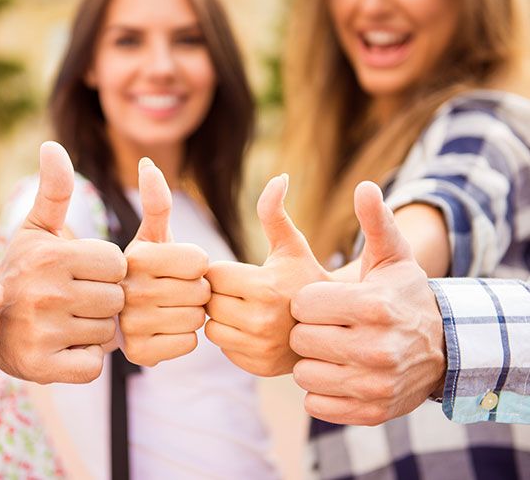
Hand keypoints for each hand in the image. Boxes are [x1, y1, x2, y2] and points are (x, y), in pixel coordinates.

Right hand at [0, 141, 126, 383]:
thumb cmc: (20, 271)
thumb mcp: (34, 229)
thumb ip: (54, 190)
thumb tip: (52, 145)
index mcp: (53, 256)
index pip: (117, 264)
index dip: (104, 271)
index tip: (81, 274)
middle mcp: (48, 293)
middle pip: (116, 299)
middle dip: (102, 301)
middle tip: (73, 301)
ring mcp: (45, 333)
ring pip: (107, 333)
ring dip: (93, 330)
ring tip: (65, 322)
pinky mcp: (44, 367)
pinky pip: (93, 365)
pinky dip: (83, 359)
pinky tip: (61, 347)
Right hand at [119, 158, 209, 365]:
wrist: (109, 317)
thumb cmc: (139, 272)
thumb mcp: (146, 237)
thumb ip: (155, 203)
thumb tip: (148, 164)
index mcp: (134, 256)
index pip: (200, 262)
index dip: (195, 265)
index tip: (173, 268)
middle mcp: (127, 290)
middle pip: (200, 292)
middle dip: (193, 291)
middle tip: (169, 292)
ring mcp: (129, 324)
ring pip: (196, 319)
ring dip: (188, 315)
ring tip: (164, 310)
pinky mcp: (136, 354)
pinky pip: (187, 344)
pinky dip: (181, 339)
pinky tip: (161, 331)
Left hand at [205, 174, 328, 375]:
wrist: (338, 330)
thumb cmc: (308, 279)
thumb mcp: (293, 246)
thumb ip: (275, 214)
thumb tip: (277, 178)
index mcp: (265, 287)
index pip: (214, 275)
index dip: (224, 271)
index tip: (243, 273)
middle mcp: (260, 322)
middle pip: (209, 301)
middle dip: (221, 294)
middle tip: (244, 292)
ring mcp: (258, 348)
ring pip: (211, 327)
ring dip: (222, 317)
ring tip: (248, 309)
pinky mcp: (256, 367)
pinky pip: (222, 347)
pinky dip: (231, 338)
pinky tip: (254, 330)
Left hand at [290, 181, 445, 424]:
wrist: (441, 349)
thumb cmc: (404, 296)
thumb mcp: (394, 256)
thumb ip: (375, 222)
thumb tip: (364, 186)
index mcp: (374, 306)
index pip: (303, 305)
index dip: (307, 302)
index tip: (321, 301)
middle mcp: (377, 348)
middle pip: (301, 340)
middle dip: (307, 331)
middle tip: (325, 326)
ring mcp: (375, 384)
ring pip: (305, 374)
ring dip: (312, 361)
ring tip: (331, 349)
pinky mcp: (370, 412)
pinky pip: (316, 404)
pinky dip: (320, 391)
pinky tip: (337, 373)